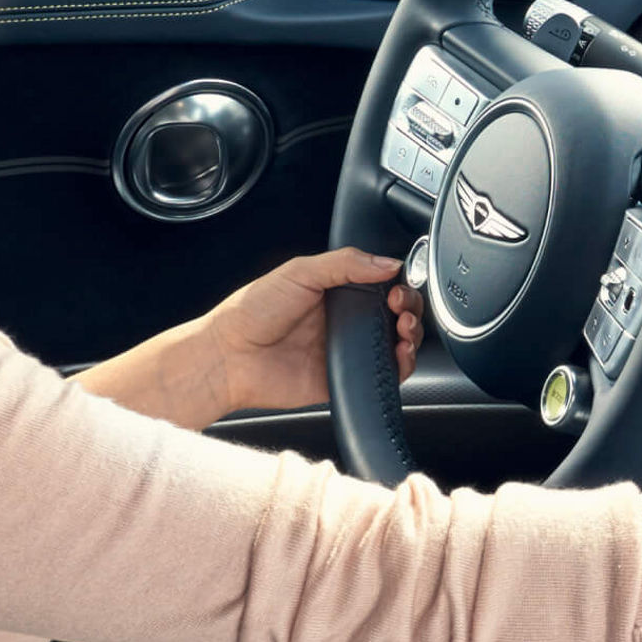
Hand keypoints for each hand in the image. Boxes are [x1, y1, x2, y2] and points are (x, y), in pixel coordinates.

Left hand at [204, 246, 422, 413]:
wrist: (230, 357)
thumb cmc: (252, 312)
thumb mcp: (299, 272)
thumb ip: (345, 263)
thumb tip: (388, 262)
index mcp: (335, 291)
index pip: (381, 284)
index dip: (398, 284)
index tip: (398, 286)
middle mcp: (344, 320)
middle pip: (395, 314)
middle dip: (409, 309)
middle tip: (400, 307)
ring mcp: (347, 350)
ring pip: (396, 344)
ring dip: (411, 336)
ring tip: (404, 330)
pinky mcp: (346, 379)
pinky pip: (383, 376)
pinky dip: (400, 367)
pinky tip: (399, 355)